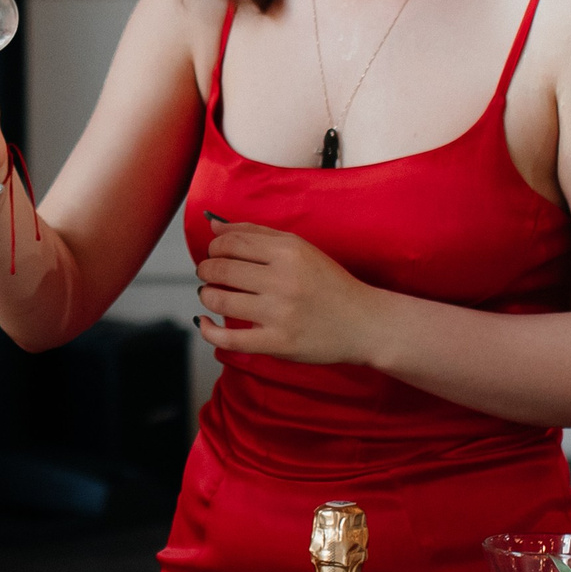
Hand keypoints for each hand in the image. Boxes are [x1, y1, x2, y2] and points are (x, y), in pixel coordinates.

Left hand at [195, 223, 385, 366]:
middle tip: (208, 274)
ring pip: (220, 300)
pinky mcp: (278, 343)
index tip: (214, 254)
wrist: (365, 323)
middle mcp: (282, 280)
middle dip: (206, 270)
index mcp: (289, 252)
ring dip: (207, 296)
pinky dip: (208, 330)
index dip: (214, 248)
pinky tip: (205, 323)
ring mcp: (279, 313)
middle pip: (221, 269)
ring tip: (212, 294)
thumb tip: (214, 227)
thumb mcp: (301, 248)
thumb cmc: (331, 284)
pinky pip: (229, 339)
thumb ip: (257, 233)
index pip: (232, 242)